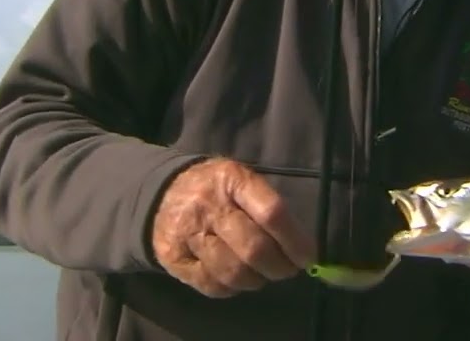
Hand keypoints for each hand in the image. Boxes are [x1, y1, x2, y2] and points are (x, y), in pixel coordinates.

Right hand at [151, 157, 314, 297]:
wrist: (161, 192)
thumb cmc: (216, 188)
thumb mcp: (242, 180)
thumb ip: (268, 207)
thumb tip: (302, 245)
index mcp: (233, 180)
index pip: (272, 213)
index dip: (295, 241)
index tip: (308, 256)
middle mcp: (209, 206)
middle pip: (254, 248)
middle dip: (279, 267)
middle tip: (287, 270)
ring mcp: (189, 233)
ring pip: (233, 272)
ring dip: (256, 280)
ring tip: (261, 273)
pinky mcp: (174, 258)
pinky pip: (211, 285)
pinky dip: (232, 288)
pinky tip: (237, 278)